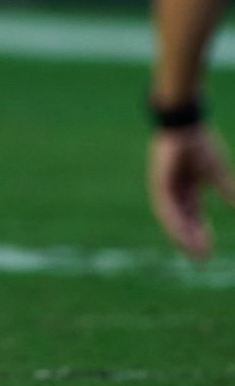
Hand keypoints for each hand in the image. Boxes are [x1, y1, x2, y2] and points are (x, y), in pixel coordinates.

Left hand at [149, 124, 234, 259]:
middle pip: (182, 222)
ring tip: (196, 251)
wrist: (187, 127)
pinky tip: (182, 234)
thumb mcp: (217, 173)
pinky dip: (175, 222)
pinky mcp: (159, 184)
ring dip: (183, 236)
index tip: (210, 250)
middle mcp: (174, 192)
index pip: (193, 216)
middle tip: (202, 258)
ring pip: (172, 219)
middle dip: (192, 240)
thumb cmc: (200, 145)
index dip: (201, 232)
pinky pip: (165, 208)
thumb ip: (226, 190)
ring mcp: (165, 189)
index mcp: (187, 189)